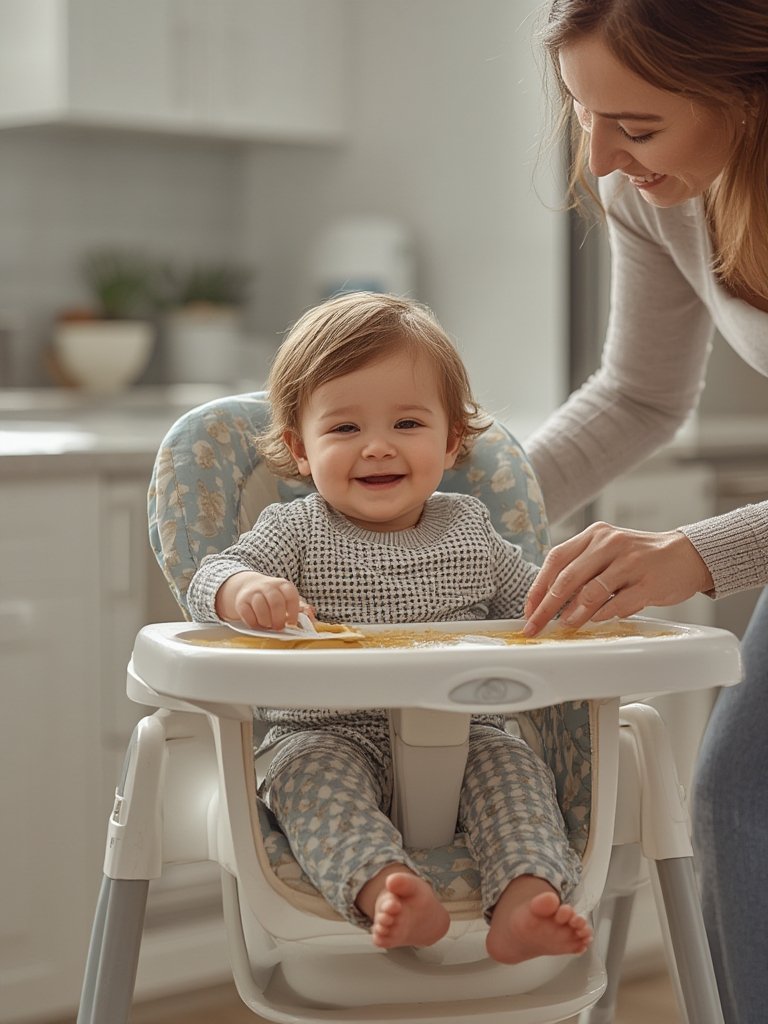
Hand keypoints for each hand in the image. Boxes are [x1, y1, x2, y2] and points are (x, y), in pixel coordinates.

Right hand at [215, 571, 307, 630]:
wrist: (249, 586)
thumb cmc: (273, 597)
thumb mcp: (287, 599)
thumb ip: (300, 609)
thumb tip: (312, 618)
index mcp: (283, 585)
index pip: (291, 596)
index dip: (293, 612)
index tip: (292, 624)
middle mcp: (268, 586)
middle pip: (275, 602)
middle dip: (278, 619)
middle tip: (279, 627)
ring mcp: (254, 592)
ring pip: (260, 607)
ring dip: (266, 622)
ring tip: (268, 625)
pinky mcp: (241, 601)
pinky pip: (247, 614)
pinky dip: (253, 623)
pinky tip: (258, 624)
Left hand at [523, 522, 713, 636]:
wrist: (686, 555)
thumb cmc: (641, 558)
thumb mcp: (608, 553)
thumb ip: (582, 569)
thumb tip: (549, 599)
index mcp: (595, 535)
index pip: (556, 559)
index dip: (538, 586)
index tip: (529, 609)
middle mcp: (610, 544)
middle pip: (567, 578)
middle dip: (547, 607)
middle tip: (536, 625)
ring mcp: (630, 562)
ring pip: (590, 592)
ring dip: (573, 614)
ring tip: (565, 625)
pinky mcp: (648, 582)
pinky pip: (617, 604)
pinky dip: (601, 616)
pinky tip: (595, 621)